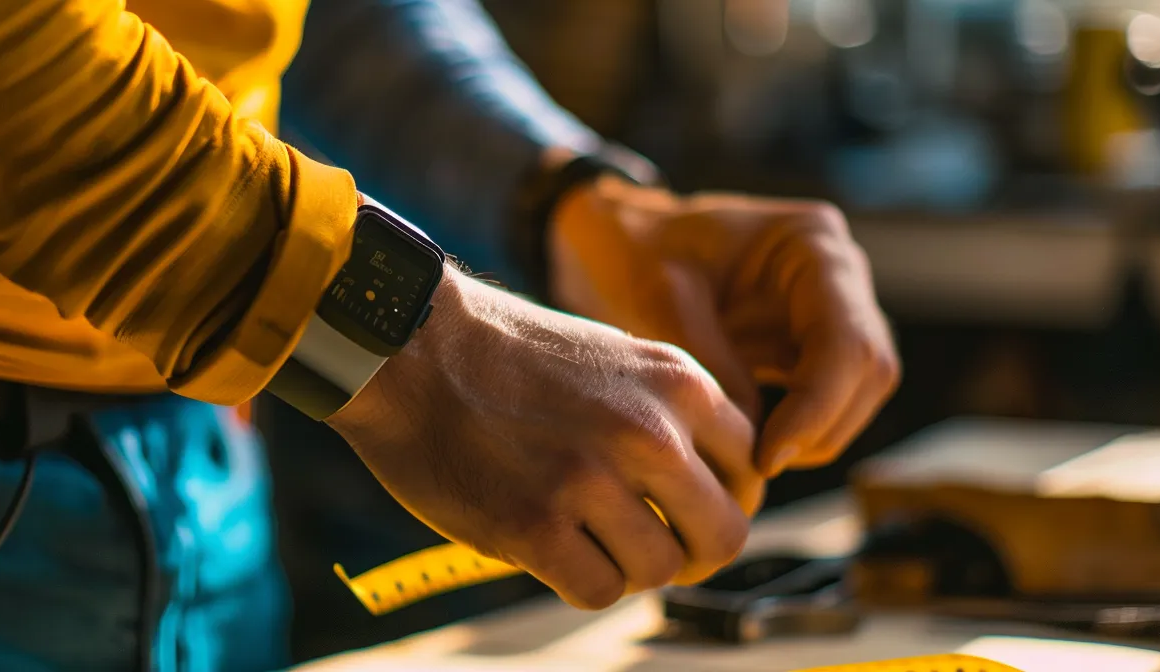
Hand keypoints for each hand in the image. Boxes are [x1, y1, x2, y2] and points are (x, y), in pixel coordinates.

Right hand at [328, 271, 761, 608]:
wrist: (410, 347)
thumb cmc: (506, 356)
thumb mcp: (614, 358)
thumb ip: (666, 416)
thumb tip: (708, 493)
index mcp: (677, 383)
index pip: (749, 470)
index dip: (720, 500)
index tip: (684, 508)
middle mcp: (648, 431)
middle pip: (724, 534)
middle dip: (693, 552)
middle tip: (653, 547)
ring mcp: (592, 480)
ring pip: (659, 570)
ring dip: (626, 566)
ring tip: (585, 537)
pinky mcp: (536, 526)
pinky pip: (598, 591)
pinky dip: (577, 581)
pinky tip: (549, 548)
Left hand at [548, 176, 899, 476]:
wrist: (621, 242)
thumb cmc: (637, 251)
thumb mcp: (663, 300)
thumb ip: (716, 367)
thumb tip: (761, 446)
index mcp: (811, 242)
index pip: (847, 340)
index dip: (817, 407)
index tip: (766, 456)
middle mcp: (838, 274)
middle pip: (870, 370)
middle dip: (820, 427)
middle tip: (756, 464)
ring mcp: (832, 310)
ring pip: (857, 393)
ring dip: (813, 435)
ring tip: (747, 454)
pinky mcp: (812, 345)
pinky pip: (828, 399)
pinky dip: (798, 430)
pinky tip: (749, 441)